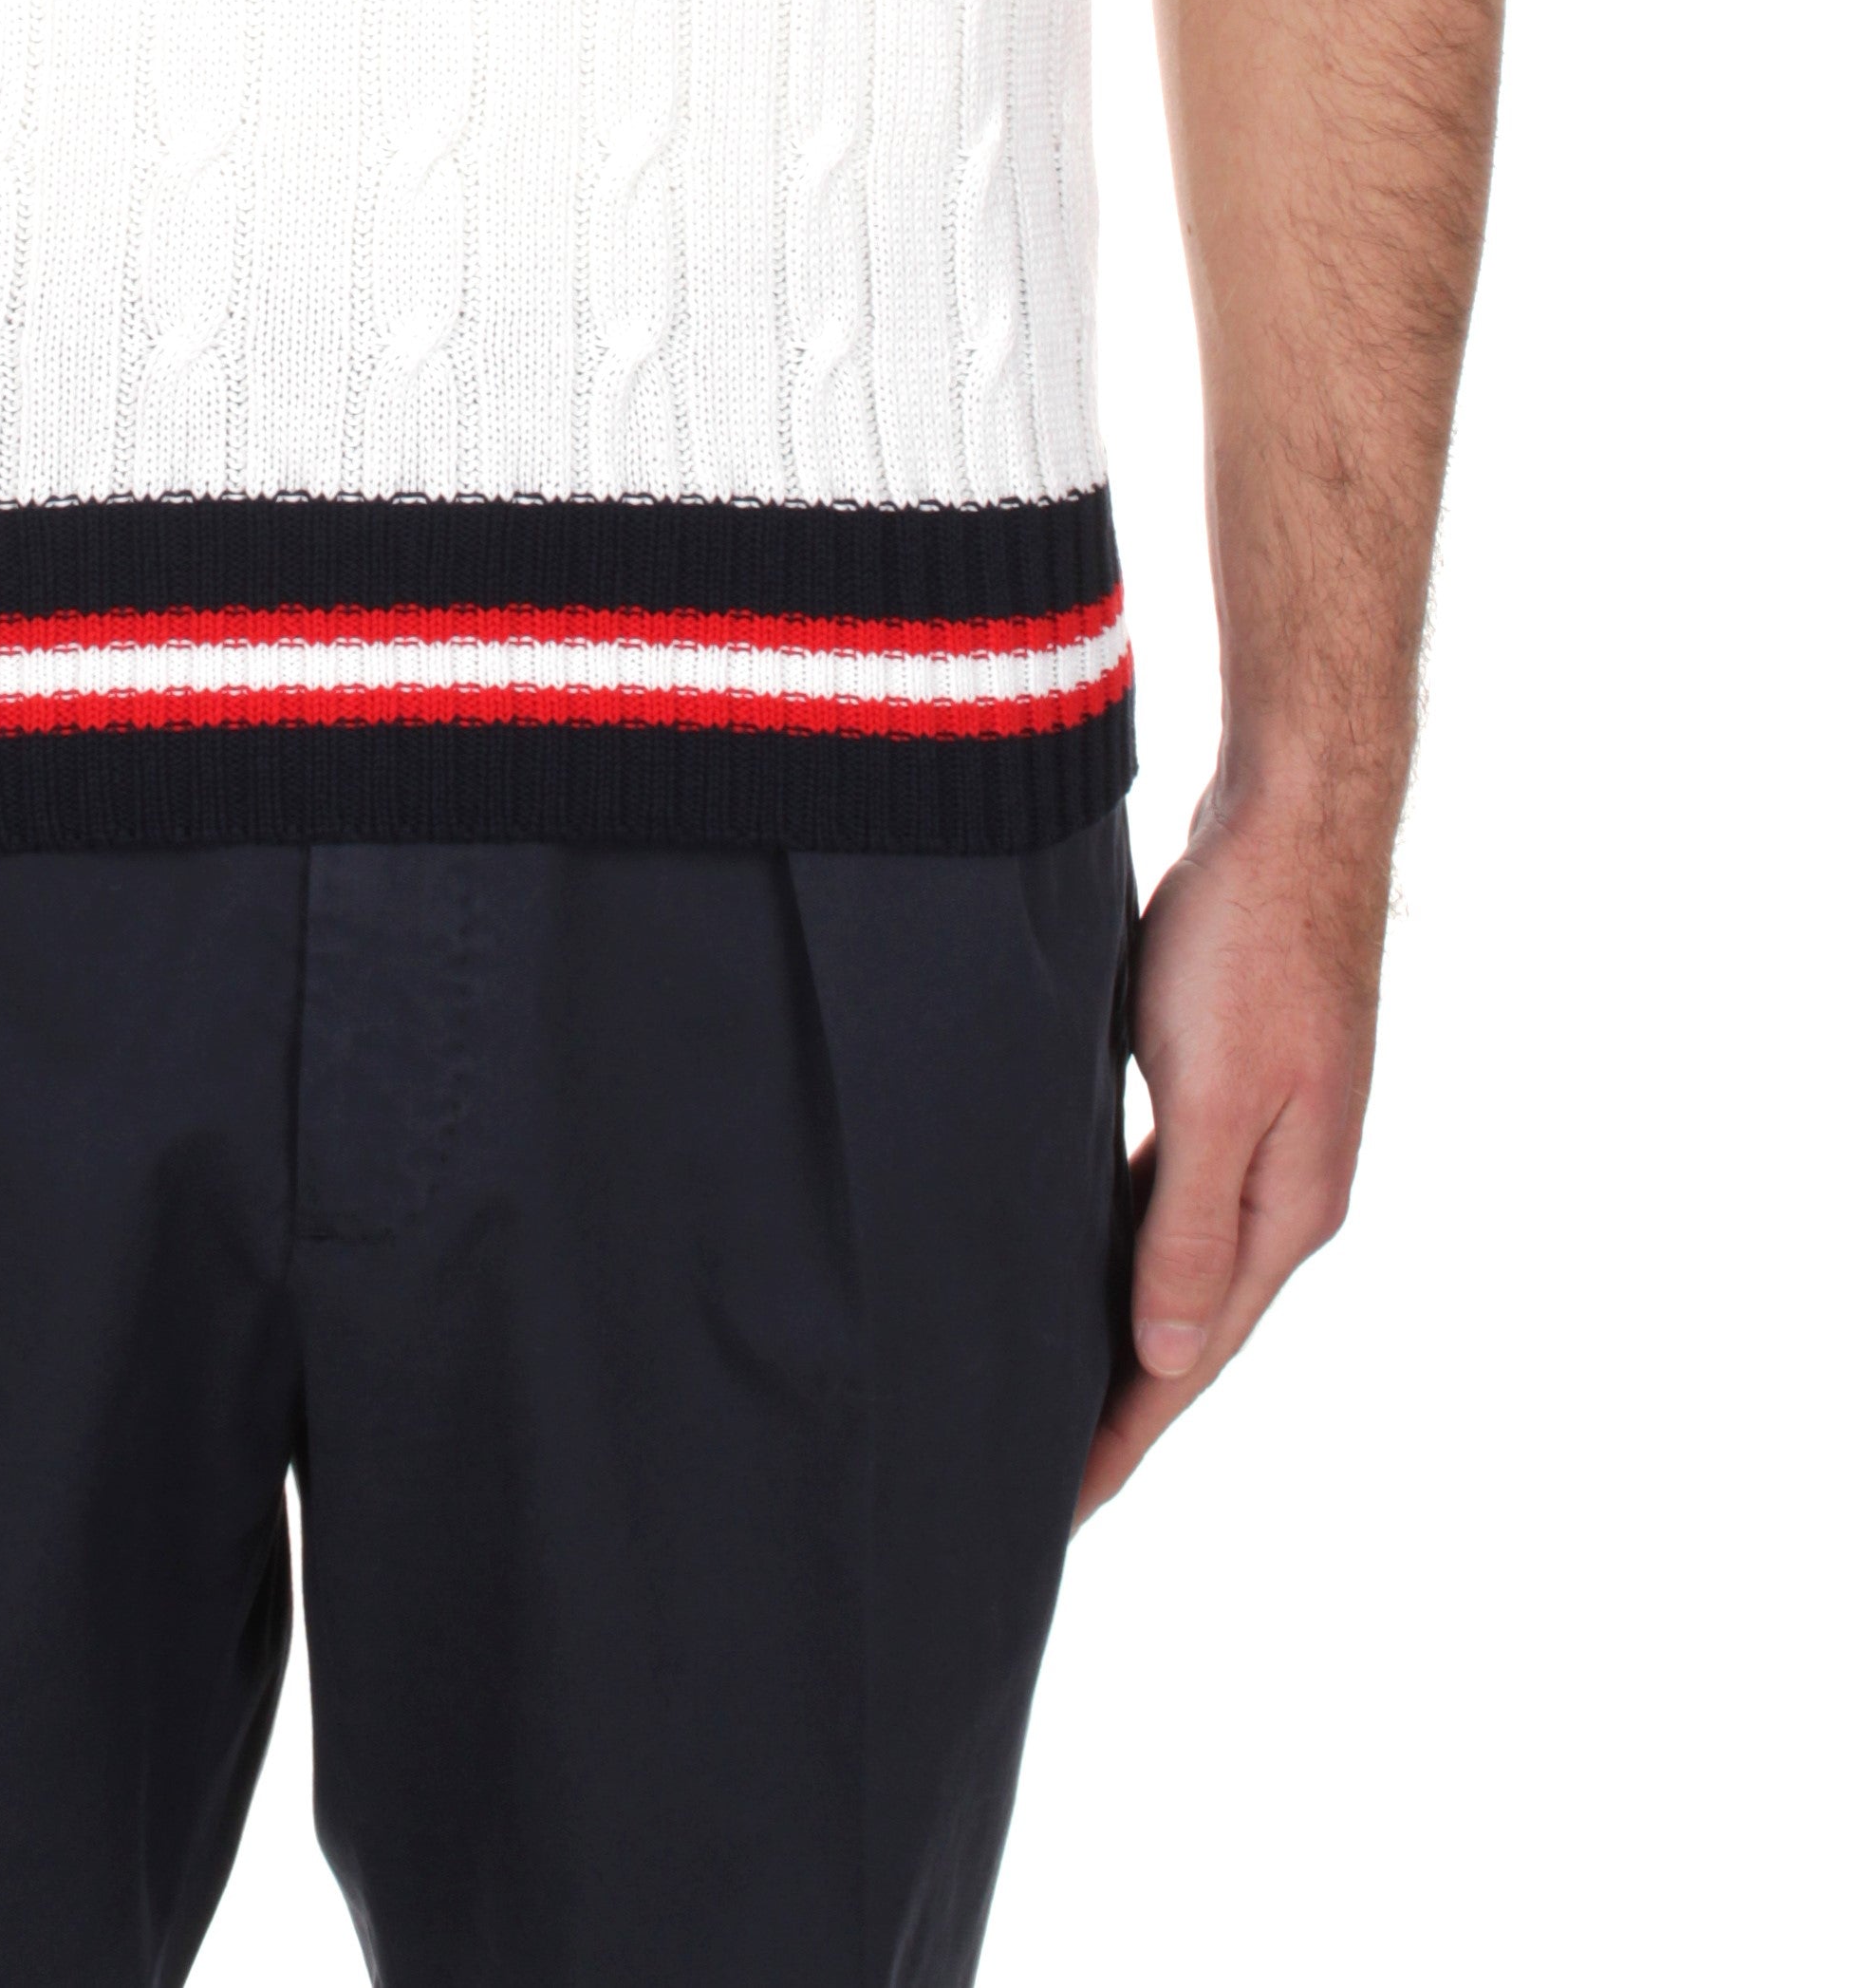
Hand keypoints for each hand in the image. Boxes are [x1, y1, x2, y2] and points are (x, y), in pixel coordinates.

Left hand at [1077, 781, 1383, 1522]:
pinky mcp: (1235, 1085)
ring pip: (1177, 1264)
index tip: (1054, 1509)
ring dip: (1122, 1332)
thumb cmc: (1247, 945)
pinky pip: (1170, 1198)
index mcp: (1290, 1210)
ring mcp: (1269, 1138)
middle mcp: (1289, 1190)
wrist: (1292, 819)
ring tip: (1054, 1397)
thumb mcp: (1213, 1095)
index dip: (1122, 1435)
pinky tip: (1080, 1262)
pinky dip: (1125, 1248)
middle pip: (1187, 1328)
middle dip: (1121, 1408)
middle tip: (1035, 1483)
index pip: (1190, 1359)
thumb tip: (1167, 1355)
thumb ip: (1190, 1226)